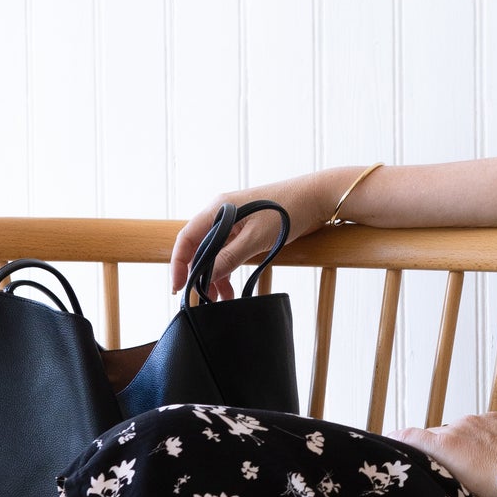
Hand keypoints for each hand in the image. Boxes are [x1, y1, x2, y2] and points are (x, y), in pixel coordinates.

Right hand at [170, 172, 340, 297]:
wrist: (318, 198)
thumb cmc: (288, 210)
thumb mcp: (257, 238)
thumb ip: (230, 257)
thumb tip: (206, 276)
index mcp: (218, 209)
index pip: (187, 238)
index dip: (178, 263)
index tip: (178, 287)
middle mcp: (221, 213)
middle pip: (199, 247)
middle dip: (198, 274)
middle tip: (201, 299)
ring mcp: (234, 221)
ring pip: (214, 252)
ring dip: (214, 275)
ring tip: (218, 299)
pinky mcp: (247, 229)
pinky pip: (228, 251)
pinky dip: (227, 269)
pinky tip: (230, 288)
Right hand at [394, 412, 496, 496]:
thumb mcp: (460, 491)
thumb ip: (439, 476)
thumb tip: (429, 474)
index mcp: (444, 446)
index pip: (409, 437)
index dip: (396, 440)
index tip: (388, 442)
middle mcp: (457, 427)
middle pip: (435, 436)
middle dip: (435, 449)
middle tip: (444, 469)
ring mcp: (477, 420)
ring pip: (458, 430)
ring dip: (459, 443)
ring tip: (474, 465)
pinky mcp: (494, 417)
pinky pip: (478, 426)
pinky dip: (478, 436)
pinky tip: (490, 453)